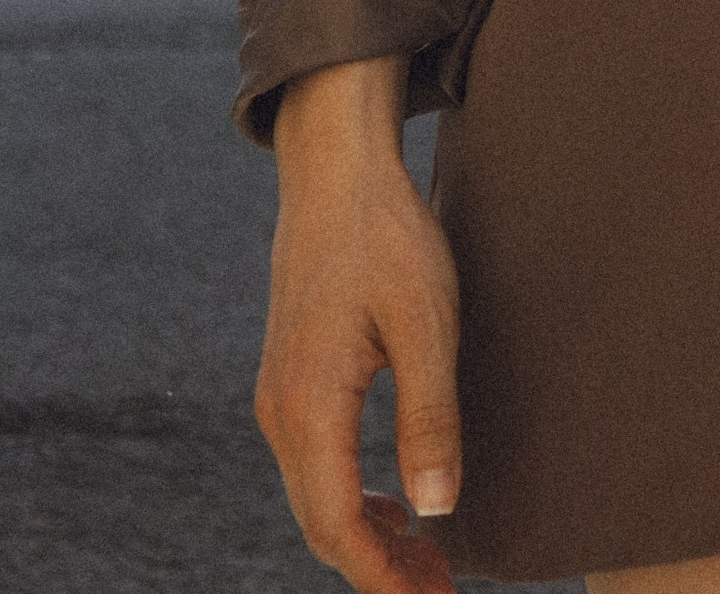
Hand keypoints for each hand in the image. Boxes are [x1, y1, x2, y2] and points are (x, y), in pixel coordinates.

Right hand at [256, 57, 462, 593]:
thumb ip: (430, 420)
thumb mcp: (426, 325)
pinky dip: (353, 496)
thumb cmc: (386, 237)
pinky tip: (394, 499)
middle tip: (440, 587)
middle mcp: (280, 412)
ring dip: (367, 534)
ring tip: (426, 557)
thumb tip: (436, 512)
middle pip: (321, 523)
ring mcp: (279, 395)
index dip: (382, 578)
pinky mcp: (290, 376)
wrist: (335, 168)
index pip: (338, 528)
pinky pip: (314, 463)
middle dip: (378, 567)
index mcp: (308, 408)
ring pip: (316, 496)